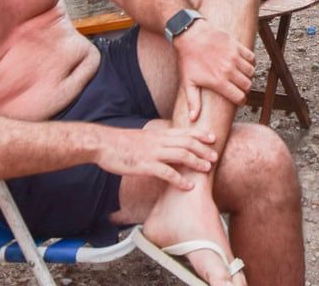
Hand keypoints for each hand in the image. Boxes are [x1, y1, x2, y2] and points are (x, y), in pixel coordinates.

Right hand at [95, 124, 218, 190]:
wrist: (103, 144)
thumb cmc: (121, 142)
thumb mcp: (143, 137)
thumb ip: (156, 140)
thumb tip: (167, 146)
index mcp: (158, 134)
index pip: (184, 131)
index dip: (200, 133)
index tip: (212, 137)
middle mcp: (159, 141)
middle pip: (187, 142)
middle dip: (203, 149)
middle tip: (215, 156)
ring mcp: (153, 153)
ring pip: (181, 155)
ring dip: (196, 162)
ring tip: (207, 169)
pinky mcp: (145, 165)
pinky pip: (166, 173)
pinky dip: (179, 180)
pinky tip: (188, 186)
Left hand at [174, 19, 255, 120]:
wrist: (190, 35)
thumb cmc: (188, 59)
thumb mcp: (188, 82)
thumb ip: (193, 101)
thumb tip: (193, 119)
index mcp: (218, 81)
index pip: (239, 97)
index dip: (240, 101)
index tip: (238, 100)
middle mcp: (229, 70)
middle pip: (247, 86)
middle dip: (245, 90)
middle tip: (239, 89)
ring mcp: (234, 58)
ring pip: (251, 72)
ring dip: (248, 76)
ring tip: (241, 76)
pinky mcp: (237, 46)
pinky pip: (251, 58)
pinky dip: (250, 63)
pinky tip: (243, 64)